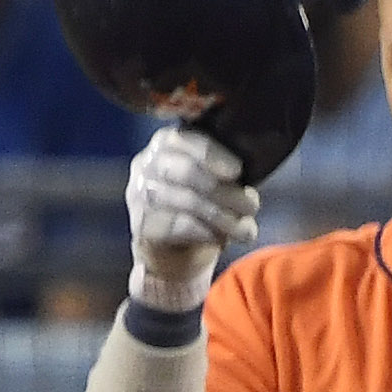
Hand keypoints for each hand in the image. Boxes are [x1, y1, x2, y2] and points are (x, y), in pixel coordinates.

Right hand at [125, 125, 259, 311]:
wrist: (173, 251)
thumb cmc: (200, 207)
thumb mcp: (213, 180)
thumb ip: (225, 170)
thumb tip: (250, 182)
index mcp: (166, 144)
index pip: (184, 139)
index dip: (212, 154)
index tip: (238, 170)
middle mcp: (146, 165)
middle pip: (187, 172)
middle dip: (226, 191)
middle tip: (251, 206)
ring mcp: (139, 195)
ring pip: (188, 201)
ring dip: (224, 217)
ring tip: (246, 229)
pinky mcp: (142, 226)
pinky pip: (180, 227)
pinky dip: (208, 233)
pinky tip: (222, 238)